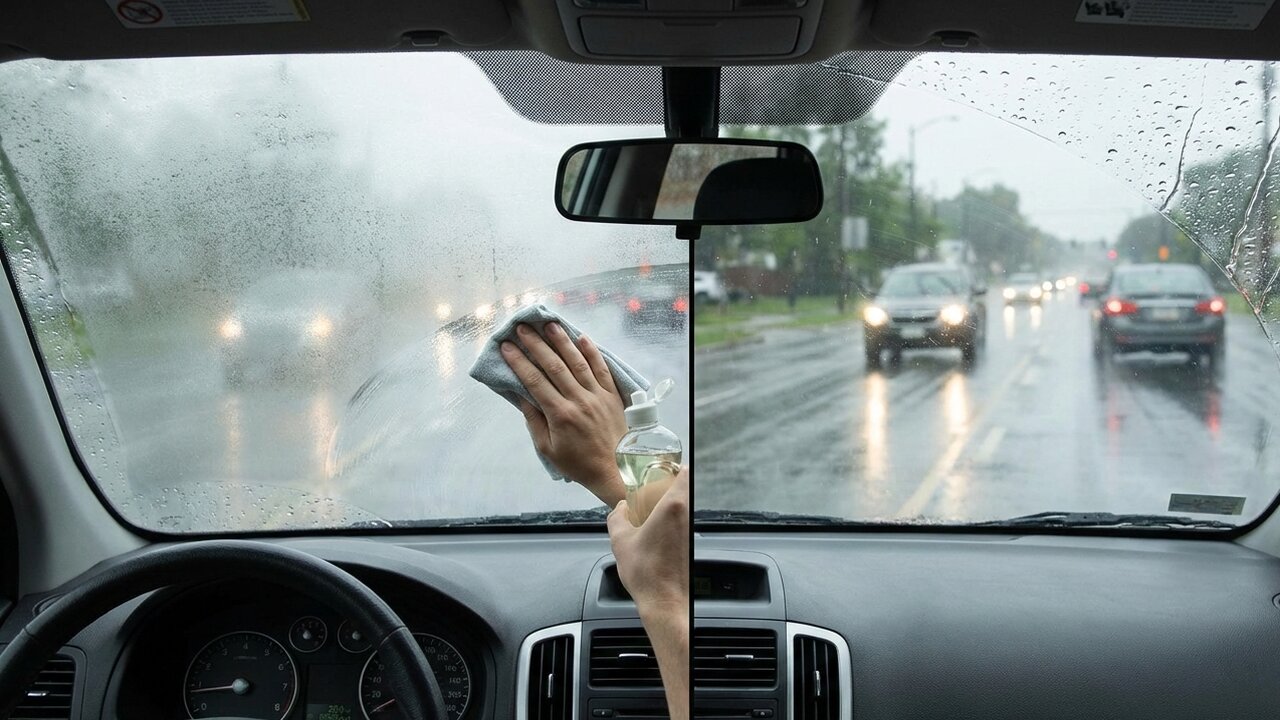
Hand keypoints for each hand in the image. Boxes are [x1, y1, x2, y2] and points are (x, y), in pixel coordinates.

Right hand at [501, 322, 627, 505]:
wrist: (616, 470)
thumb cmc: (578, 464)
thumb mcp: (548, 449)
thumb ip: (534, 421)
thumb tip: (522, 397)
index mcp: (560, 414)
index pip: (535, 381)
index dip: (519, 362)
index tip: (507, 347)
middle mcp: (579, 400)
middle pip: (554, 366)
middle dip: (536, 344)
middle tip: (523, 327)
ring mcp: (598, 395)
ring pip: (578, 362)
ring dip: (562, 341)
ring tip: (550, 324)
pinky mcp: (613, 395)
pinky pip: (602, 369)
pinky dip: (592, 352)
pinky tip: (582, 337)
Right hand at [608, 467, 688, 719]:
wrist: (665, 602)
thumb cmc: (646, 573)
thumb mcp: (620, 540)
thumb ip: (617, 518)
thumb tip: (619, 509)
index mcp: (673, 507)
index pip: (687, 473)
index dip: (677, 465)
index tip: (664, 464)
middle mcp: (687, 516)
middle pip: (687, 487)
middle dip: (671, 482)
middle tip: (653, 483)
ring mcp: (691, 530)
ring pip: (686, 505)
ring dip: (671, 501)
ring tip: (649, 507)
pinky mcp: (690, 544)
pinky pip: (683, 521)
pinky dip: (671, 518)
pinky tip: (653, 529)